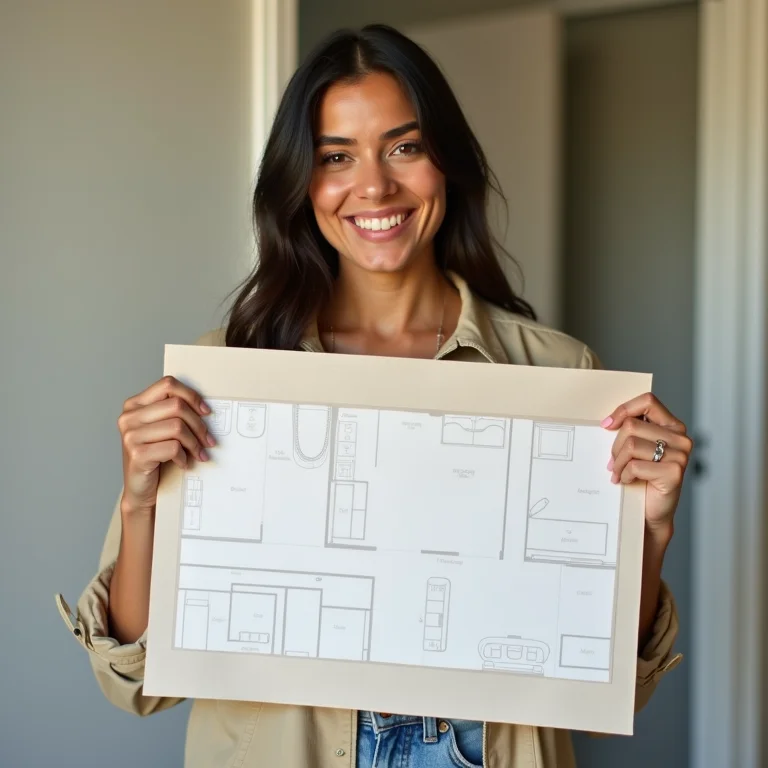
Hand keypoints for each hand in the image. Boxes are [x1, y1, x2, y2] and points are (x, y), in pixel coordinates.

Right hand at [118, 375, 215, 515]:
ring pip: (177, 427)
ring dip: (194, 443)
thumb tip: (205, 408)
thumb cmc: (155, 456)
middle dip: (199, 425)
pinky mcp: (136, 454)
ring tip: (199, 453)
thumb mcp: (161, 429)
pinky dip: (184, 457)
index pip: (168, 384)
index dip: (191, 396)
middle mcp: (129, 417)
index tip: (206, 412)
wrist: (140, 490)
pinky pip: (173, 447)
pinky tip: (183, 463)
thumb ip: (173, 413)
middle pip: (177, 406)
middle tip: (208, 440)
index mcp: (134, 404)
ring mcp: (130, 435)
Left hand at [602, 393, 692, 539]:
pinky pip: (635, 465)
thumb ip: (631, 431)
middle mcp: (680, 438)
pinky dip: (624, 475)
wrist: (651, 512)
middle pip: (632, 425)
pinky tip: (628, 481)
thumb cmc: (641, 478)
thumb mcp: (636, 448)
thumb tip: (606, 422)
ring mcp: (680, 455)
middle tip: (613, 463)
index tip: (607, 425)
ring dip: (617, 463)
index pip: (648, 401)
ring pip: (631, 445)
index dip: (624, 409)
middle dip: (615, 446)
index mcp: (672, 426)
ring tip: (617, 473)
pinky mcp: (674, 473)